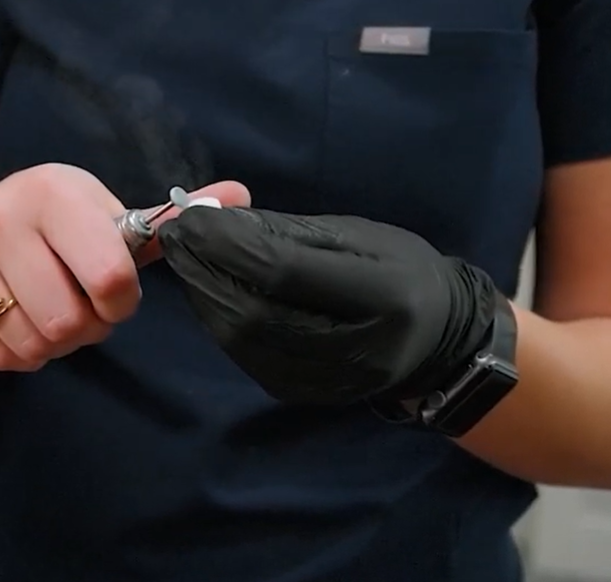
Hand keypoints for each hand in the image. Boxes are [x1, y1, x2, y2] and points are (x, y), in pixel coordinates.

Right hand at [0, 164, 250, 371]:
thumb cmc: (55, 224)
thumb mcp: (104, 211)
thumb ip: (169, 217)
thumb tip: (241, 197)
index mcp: (54, 191)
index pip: (109, 277)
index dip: (121, 302)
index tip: (114, 294)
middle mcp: (1, 216)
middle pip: (67, 321)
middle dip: (85, 328)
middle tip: (81, 310)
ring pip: (32, 342)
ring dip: (53, 344)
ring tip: (51, 315)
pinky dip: (19, 355)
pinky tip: (21, 325)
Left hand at [157, 208, 502, 405]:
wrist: (436, 342)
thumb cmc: (397, 270)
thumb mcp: (354, 235)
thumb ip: (284, 232)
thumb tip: (214, 220)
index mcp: (382, 297)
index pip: (283, 272)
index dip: (227, 244)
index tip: (190, 215)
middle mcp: (355, 350)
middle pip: (252, 313)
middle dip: (202, 270)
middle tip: (174, 236)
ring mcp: (326, 383)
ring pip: (240, 339)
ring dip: (202, 294)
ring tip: (186, 257)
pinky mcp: (301, 396)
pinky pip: (244, 355)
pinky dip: (217, 319)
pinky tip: (208, 290)